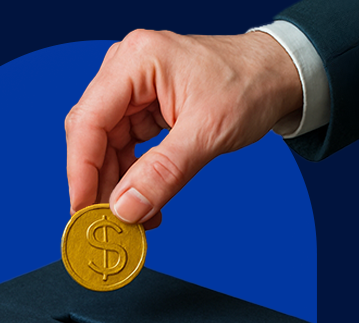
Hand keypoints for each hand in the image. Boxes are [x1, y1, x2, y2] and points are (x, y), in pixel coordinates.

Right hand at [65, 30, 302, 228]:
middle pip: (92, 135)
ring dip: (119, 186)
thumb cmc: (250, 86)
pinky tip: (146, 202)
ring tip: (137, 220)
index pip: (89, 122)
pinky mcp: (143, 105)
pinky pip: (126, 146)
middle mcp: (126, 69)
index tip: (84, 211)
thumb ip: (163, 173)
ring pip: (106, 146)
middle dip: (101, 183)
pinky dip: (134, 177)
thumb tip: (124, 209)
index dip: (81, 171)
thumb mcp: (207, 133)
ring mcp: (133, 87)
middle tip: (111, 225)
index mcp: (136, 61)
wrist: (277, 74)